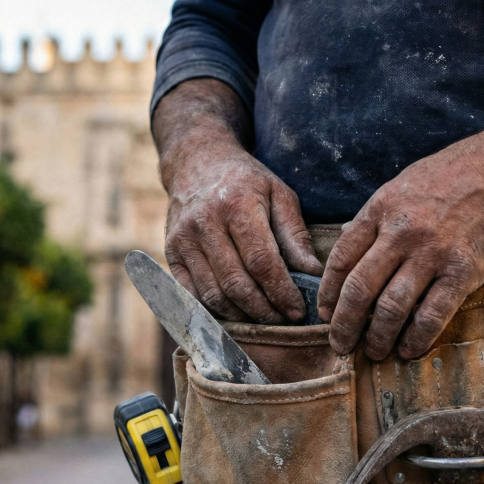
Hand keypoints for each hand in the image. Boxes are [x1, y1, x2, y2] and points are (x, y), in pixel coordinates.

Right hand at [154, 80, 322, 322]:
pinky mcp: (170, 252)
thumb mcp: (279, 194)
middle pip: (236, 283)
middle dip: (263, 310)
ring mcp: (183, 240)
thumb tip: (313, 273)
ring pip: (212, 294)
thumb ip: (294, 234)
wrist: (196, 163)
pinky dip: (213, 309)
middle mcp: (205, 223)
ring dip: (240, 315)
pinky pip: (191, 293)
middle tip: (282, 321)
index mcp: (237, 206)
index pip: (262, 262)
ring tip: (262, 319)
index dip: (281, 292)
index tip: (298, 311)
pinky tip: (234, 312)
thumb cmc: (245, 181)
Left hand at [318, 68, 483, 359]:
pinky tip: (409, 350)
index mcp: (379, 210)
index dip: (327, 293)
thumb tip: (345, 240)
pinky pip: (432, 315)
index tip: (324, 313)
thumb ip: (374, 216)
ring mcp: (431, 253)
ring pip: (391, 308)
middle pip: (358, 290)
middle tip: (339, 344)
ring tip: (373, 352)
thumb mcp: (401, 185)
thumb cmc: (455, 172)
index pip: (339, 260)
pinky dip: (416, 339)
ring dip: (377, 337)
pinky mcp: (464, 271)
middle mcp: (400, 234)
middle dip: (343, 325)